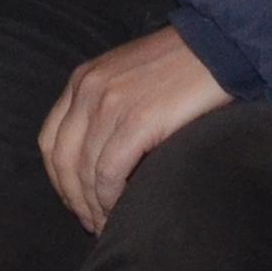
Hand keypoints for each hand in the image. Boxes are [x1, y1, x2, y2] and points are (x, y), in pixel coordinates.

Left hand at [38, 27, 233, 230]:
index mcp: (83, 80)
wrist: (220, 46)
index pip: (51, 141)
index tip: (77, 201)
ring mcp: (110, 105)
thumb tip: (100, 156)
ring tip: (108, 224)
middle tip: (91, 222)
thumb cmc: (181, 66)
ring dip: (94, 206)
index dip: (60, 179)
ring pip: (85, 171)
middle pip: (62, 160)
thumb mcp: (128, 76)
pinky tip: (122, 211)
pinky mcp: (137, 121)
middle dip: (74, 198)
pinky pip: (109, 173)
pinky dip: (111, 199)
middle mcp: (88, 90)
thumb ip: (106, 105)